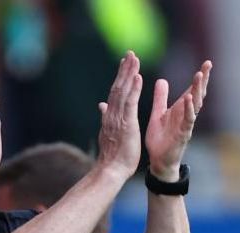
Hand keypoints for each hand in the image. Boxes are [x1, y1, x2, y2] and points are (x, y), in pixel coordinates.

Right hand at [97, 51, 142, 178]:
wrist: (111, 170)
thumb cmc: (113, 156)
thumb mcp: (108, 133)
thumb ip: (105, 117)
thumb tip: (101, 105)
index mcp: (110, 116)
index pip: (115, 92)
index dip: (120, 77)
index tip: (125, 64)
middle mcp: (112, 114)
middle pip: (118, 87)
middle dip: (124, 70)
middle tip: (130, 53)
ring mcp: (118, 118)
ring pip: (123, 91)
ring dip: (129, 74)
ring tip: (134, 59)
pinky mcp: (126, 123)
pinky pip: (130, 103)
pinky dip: (134, 89)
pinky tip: (138, 77)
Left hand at [145, 60, 211, 180]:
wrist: (158, 161)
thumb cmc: (160, 139)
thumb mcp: (158, 114)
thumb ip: (161, 98)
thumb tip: (162, 80)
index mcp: (181, 109)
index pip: (193, 90)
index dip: (200, 77)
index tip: (207, 63)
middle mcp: (186, 115)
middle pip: (198, 94)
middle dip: (203, 80)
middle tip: (208, 65)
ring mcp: (186, 124)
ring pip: (195, 105)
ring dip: (197, 90)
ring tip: (199, 76)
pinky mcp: (183, 134)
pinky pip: (188, 120)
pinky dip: (188, 109)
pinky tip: (188, 98)